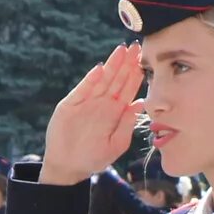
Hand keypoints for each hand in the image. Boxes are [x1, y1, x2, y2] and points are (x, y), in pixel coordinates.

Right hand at [43, 44, 146, 186]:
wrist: (69, 167)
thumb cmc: (94, 158)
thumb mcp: (116, 144)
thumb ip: (127, 125)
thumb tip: (140, 103)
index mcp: (116, 112)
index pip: (128, 88)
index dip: (136, 74)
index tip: (145, 59)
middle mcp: (102, 103)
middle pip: (117, 79)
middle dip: (126, 63)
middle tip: (136, 46)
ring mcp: (87, 102)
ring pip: (102, 80)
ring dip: (111, 65)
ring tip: (121, 51)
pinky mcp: (71, 104)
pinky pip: (83, 90)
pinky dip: (91, 80)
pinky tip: (100, 69)